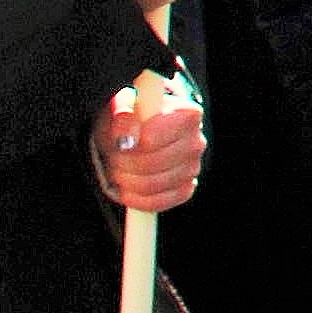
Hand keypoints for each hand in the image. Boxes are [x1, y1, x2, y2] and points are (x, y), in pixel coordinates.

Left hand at [90, 78, 204, 213]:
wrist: (139, 133)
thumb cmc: (131, 119)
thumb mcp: (122, 109)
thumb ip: (124, 120)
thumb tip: (127, 141)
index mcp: (188, 115)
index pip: (151, 139)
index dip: (129, 142)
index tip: (120, 140)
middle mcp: (196, 142)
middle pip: (150, 164)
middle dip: (122, 164)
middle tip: (114, 157)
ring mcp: (193, 168)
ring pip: (150, 186)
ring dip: (125, 181)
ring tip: (120, 169)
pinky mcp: (185, 189)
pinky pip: (157, 203)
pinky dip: (135, 199)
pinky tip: (128, 187)